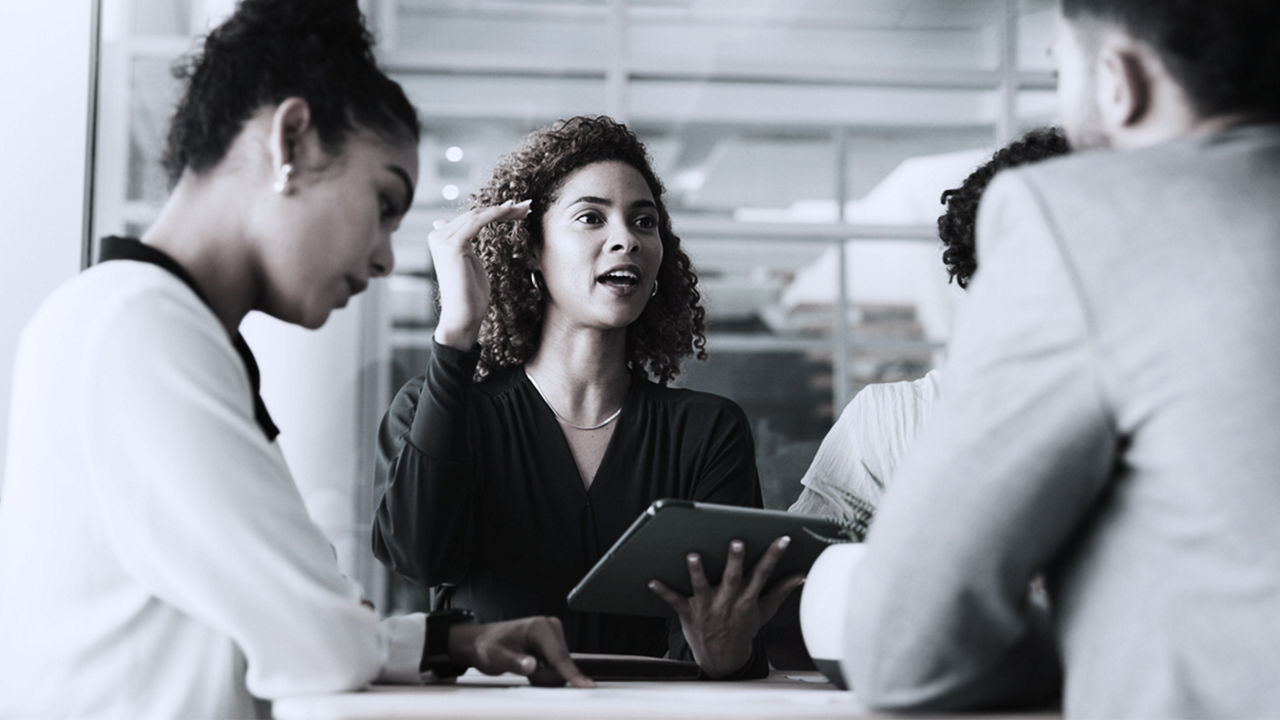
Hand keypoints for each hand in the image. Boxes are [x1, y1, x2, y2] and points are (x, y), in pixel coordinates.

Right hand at [428, 199, 531, 349]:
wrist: (463, 315)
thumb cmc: (470, 294)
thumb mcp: (469, 263)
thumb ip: (463, 244)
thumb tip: (454, 228)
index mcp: (440, 237)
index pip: (471, 218)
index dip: (495, 211)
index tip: (517, 209)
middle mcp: (438, 235)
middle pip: (475, 214)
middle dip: (504, 209)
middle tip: (527, 206)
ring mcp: (443, 239)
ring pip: (478, 215)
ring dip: (505, 210)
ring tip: (526, 209)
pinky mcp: (453, 244)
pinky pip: (478, 222)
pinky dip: (497, 215)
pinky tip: (512, 213)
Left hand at [447, 616, 594, 687]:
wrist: (483, 642)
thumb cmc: (488, 646)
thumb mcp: (495, 657)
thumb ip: (514, 662)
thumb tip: (532, 665)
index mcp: (539, 627)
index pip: (559, 657)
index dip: (571, 673)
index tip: (586, 686)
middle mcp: (551, 627)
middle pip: (562, 665)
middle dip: (544, 676)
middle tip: (523, 670)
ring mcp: (555, 635)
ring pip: (561, 668)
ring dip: (544, 675)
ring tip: (525, 667)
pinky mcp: (555, 644)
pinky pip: (558, 667)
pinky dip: (545, 672)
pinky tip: (531, 666)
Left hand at [649, 536, 804, 677]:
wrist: (723, 660)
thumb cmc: (742, 629)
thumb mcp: (764, 612)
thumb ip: (781, 591)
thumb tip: (801, 575)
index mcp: (747, 601)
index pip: (763, 574)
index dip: (774, 556)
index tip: (782, 539)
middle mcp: (728, 603)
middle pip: (733, 578)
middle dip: (735, 561)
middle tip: (737, 542)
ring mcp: (707, 608)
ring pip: (702, 587)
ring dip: (697, 572)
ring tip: (692, 556)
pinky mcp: (689, 614)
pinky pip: (675, 601)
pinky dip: (663, 592)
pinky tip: (651, 581)